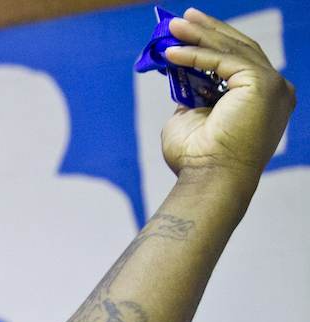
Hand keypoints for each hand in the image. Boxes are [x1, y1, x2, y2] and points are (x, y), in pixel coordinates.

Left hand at [160, 8, 296, 179]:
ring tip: (174, 26)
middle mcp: (275, 89)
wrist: (210, 178)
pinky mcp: (261, 85)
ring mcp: (272, 86)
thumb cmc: (198, 158)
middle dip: (208, 31)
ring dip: (200, 35)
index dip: (213, 42)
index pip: (239, 60)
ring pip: (232, 50)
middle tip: (182, 18)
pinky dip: (196, 55)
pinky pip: (223, 61)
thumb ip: (193, 97)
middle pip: (239, 48)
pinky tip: (172, 53)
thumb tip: (182, 79)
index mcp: (263, 98)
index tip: (189, 28)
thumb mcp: (192, 118)